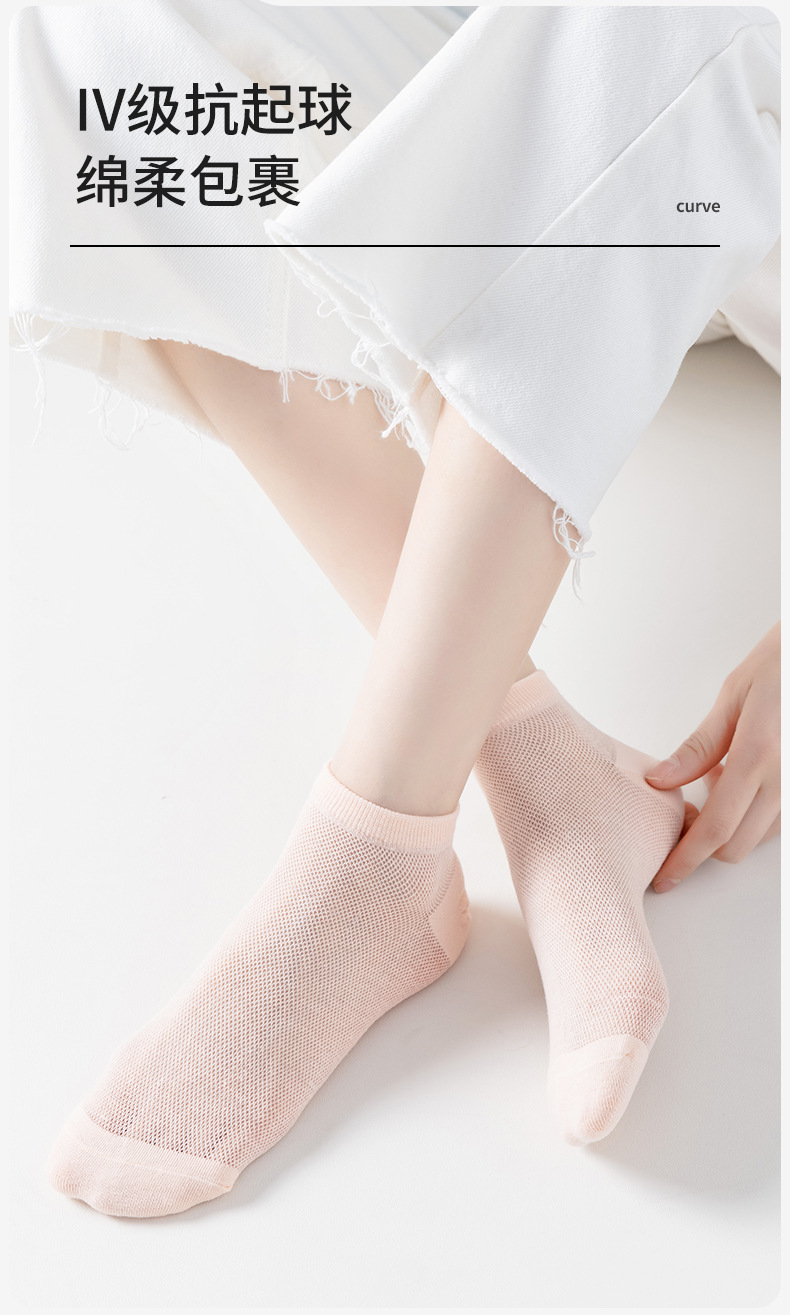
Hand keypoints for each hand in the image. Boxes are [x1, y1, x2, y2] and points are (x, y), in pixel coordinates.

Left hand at [645, 623, 779, 891]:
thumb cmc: (780, 665)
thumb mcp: (732, 696)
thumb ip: (698, 746)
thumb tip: (660, 780)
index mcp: (757, 755)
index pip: (716, 828)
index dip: (686, 860)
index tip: (665, 877)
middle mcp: (785, 779)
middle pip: (736, 846)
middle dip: (703, 846)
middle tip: (682, 815)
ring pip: (758, 837)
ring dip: (729, 828)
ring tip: (715, 781)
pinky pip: (778, 820)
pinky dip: (753, 814)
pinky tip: (741, 779)